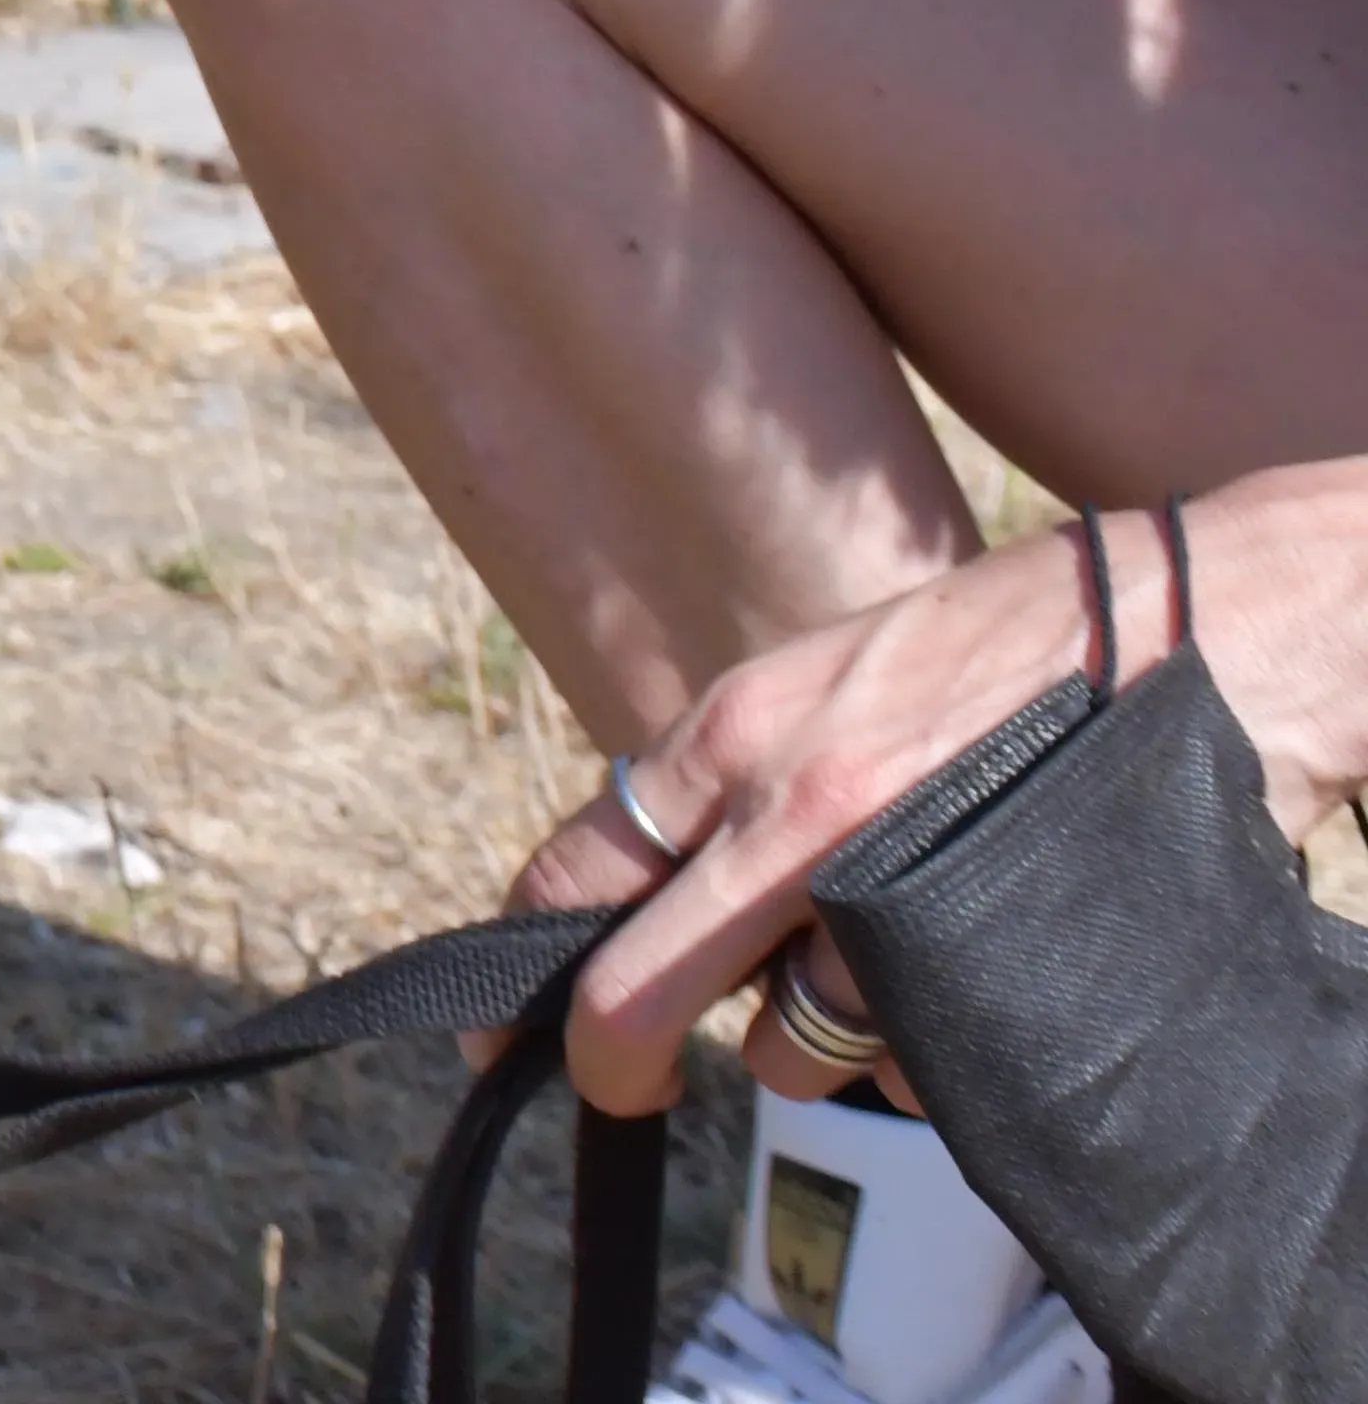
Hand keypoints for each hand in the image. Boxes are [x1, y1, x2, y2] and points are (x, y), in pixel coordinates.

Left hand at [508, 533, 1116, 1117]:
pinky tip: (973, 985)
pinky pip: (911, 1068)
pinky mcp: (983, 959)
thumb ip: (751, 784)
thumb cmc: (1023, 649)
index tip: (505, 1032)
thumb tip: (673, 896)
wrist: (1199, 618)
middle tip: (627, 1086)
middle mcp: (791, 813)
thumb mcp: (841, 681)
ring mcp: (887, 894)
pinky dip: (928, 1057)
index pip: (576, 867)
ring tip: (889, 975)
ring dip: (819, 1048)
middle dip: (617, 1059)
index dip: (522, 969)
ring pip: (790, 1050)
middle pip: (638, 991)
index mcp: (737, 734)